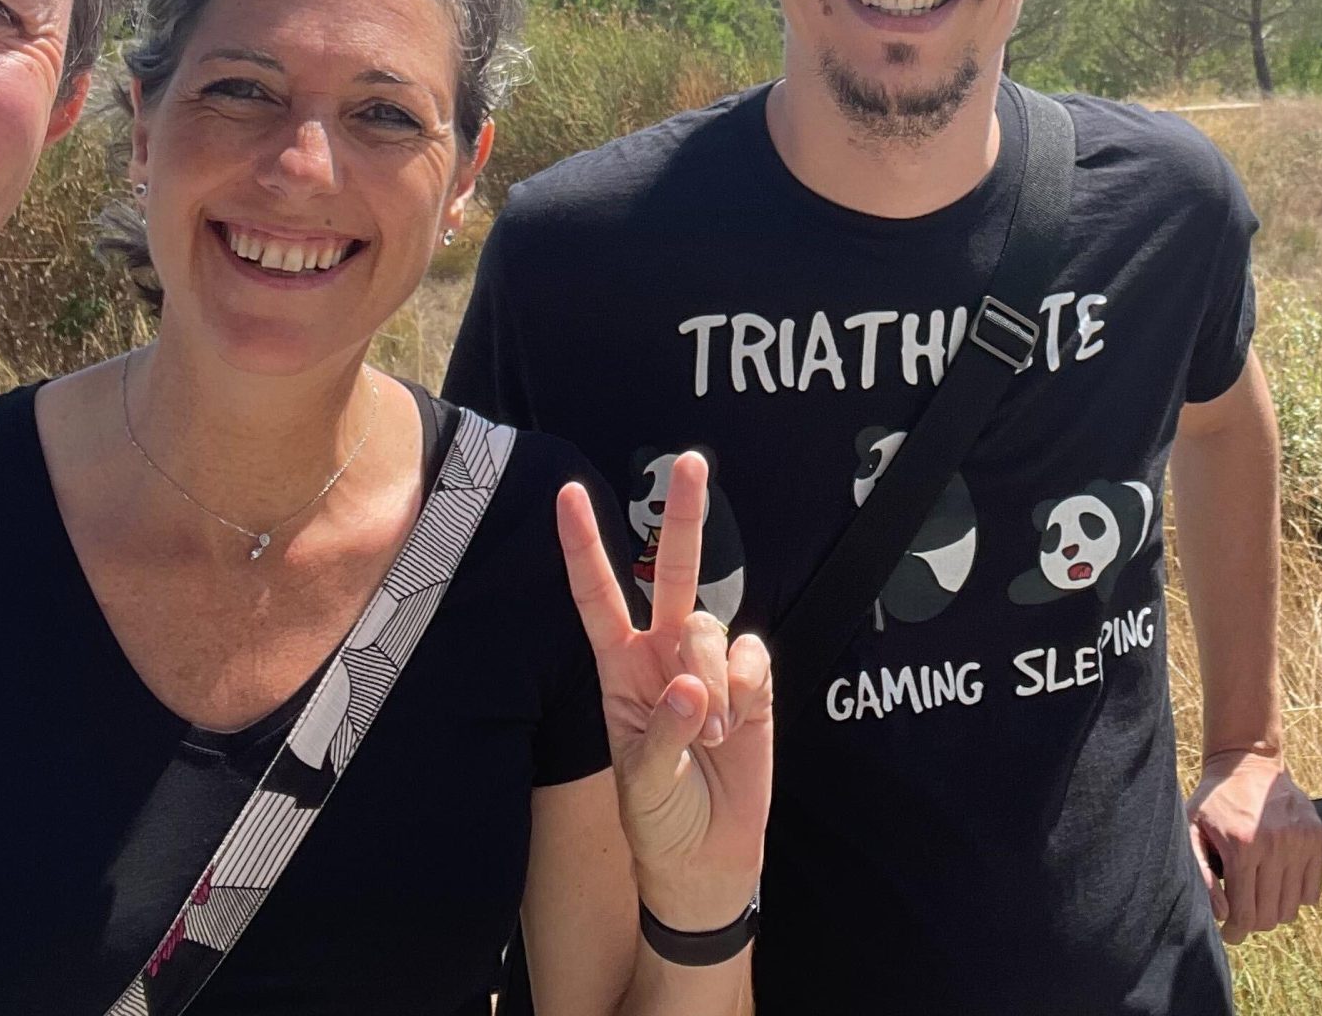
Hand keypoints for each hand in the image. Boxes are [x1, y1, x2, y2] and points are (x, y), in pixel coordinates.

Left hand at [558, 454, 771, 932]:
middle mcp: (662, 653)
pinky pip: (754, 655)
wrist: (705, 858)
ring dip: (713, 678)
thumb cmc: (656, 818)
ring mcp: (710, 664)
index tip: (567, 494)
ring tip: (710, 734)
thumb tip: (691, 687)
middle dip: (684, 516)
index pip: (598, 597)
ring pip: (714, 627)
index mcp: (619, 668)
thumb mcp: (640, 785)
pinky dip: (745, 689)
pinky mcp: (753, 682)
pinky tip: (736, 725)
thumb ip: (662, 734)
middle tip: (692, 463)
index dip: (583, 547)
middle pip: (674, 572)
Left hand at [1186, 747, 1321, 941]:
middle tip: (1243, 913)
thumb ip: (1201, 873)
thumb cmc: (1215, 801)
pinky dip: (1298, 896)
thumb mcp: (1193, 830)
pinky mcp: (1316, 837)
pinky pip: (1313, 891)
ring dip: (1275, 911)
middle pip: (1270, 916)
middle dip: (1253, 922)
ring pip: (1292, 908)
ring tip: (1260, 897)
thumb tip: (1221, 913)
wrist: (1248, 762)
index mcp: (1242, 847)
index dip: (1235, 932)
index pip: (1245, 914)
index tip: (1230, 933)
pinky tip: (1280, 883)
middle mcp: (1275, 846)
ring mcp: (1299, 841)